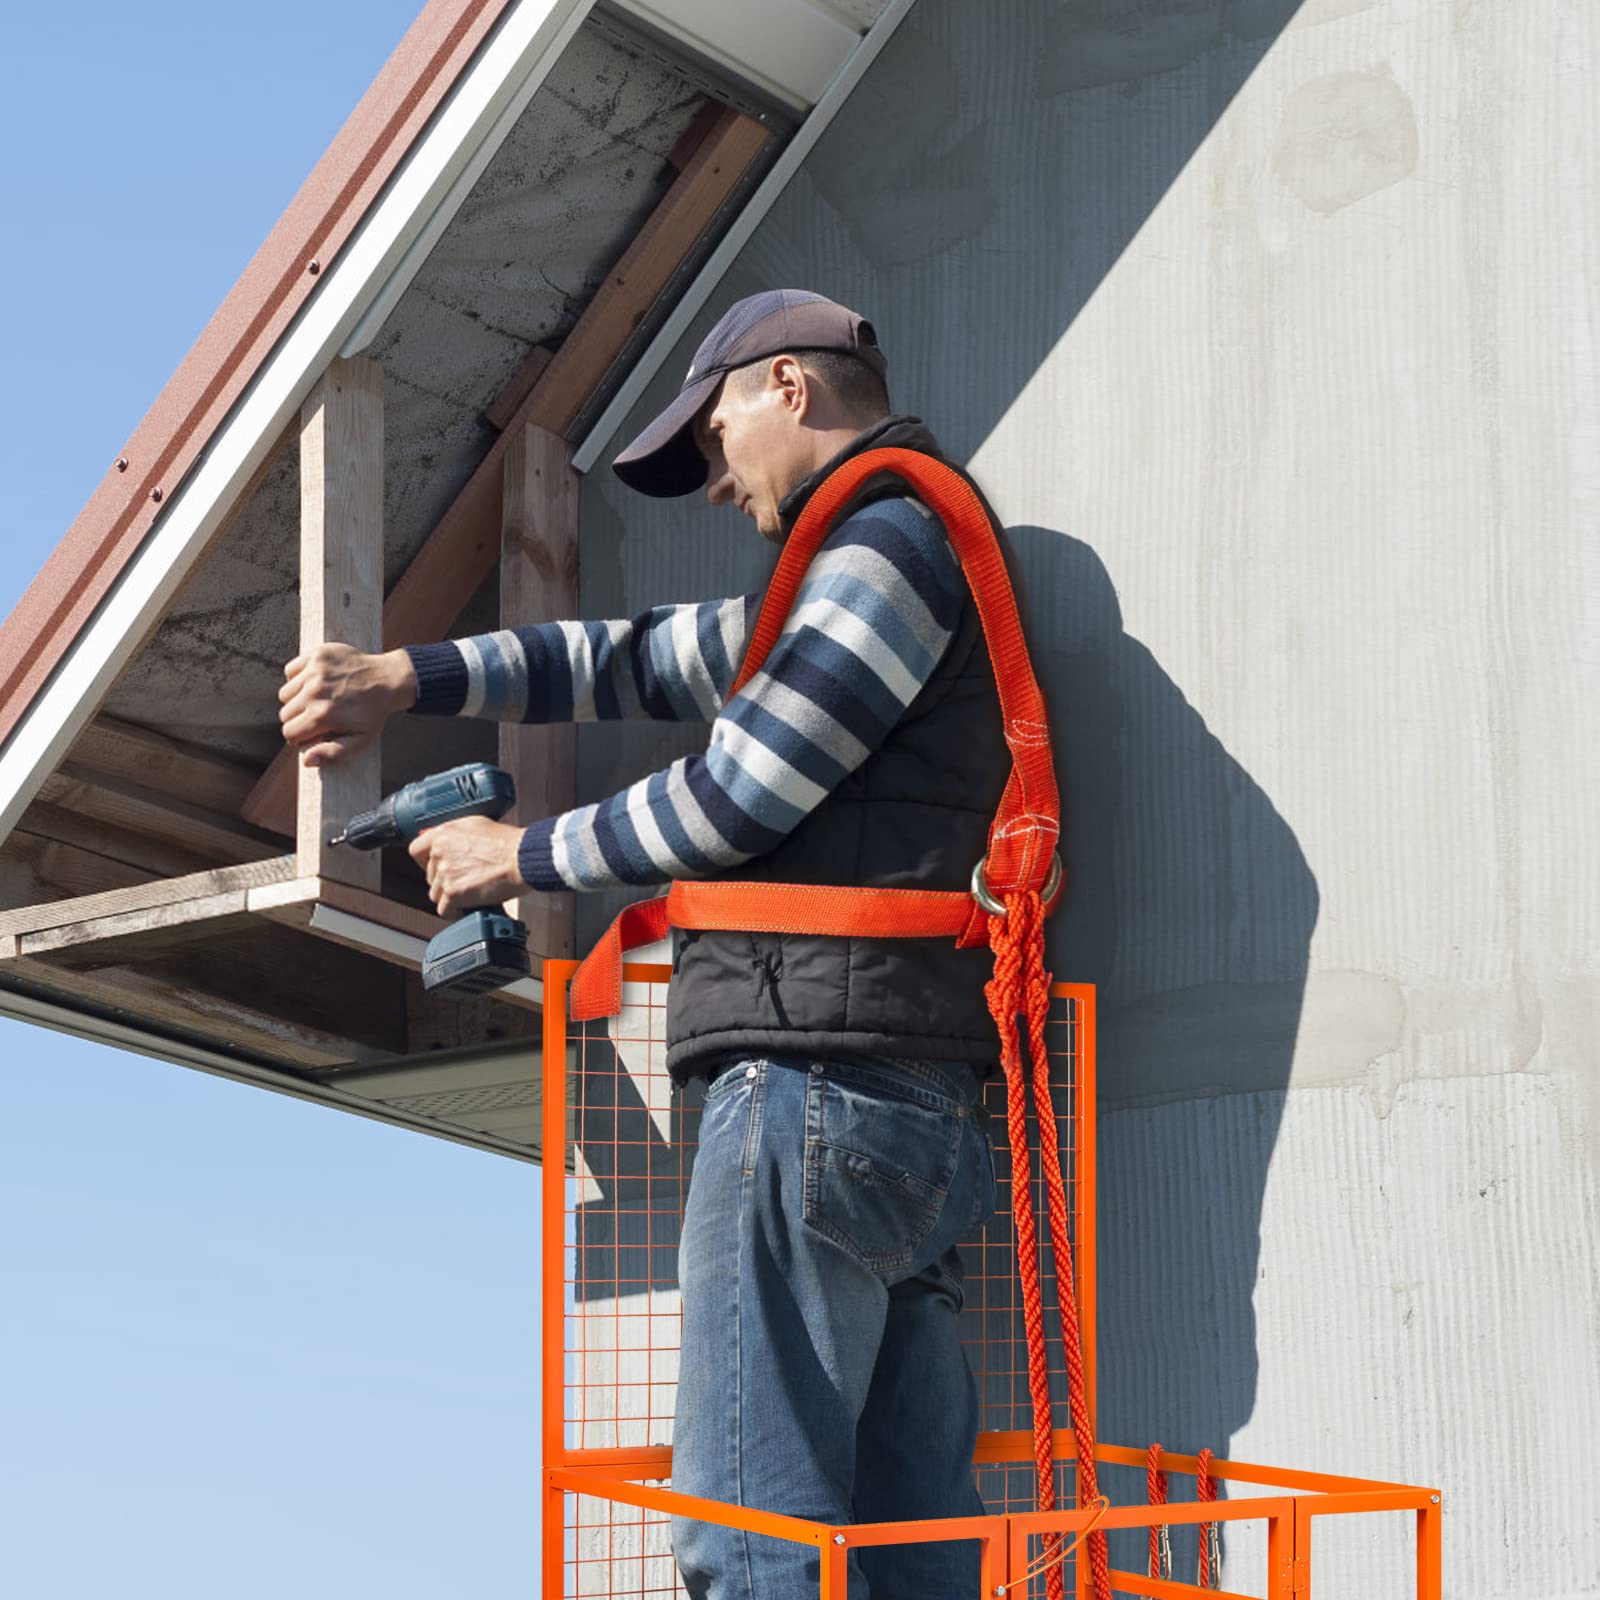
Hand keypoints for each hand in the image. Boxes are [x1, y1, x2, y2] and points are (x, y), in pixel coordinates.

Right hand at [279, 643, 416, 766]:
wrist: (388, 680)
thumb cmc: (372, 713)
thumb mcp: (360, 740)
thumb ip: (333, 753)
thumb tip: (306, 761)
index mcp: (322, 715)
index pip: (289, 732)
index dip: (299, 737)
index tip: (311, 733)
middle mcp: (314, 693)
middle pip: (285, 713)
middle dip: (298, 719)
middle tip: (317, 716)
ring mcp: (314, 672)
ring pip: (285, 693)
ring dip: (296, 698)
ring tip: (317, 699)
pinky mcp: (315, 655)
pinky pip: (290, 670)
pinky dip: (298, 677)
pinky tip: (315, 682)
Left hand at [408, 816, 526, 919]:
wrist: (521, 859)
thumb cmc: (508, 842)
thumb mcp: (477, 825)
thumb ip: (456, 832)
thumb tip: (448, 840)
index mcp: (442, 835)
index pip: (416, 850)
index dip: (425, 860)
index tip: (434, 864)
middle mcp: (439, 853)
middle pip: (429, 875)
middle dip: (444, 879)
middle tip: (463, 879)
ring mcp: (445, 874)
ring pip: (435, 894)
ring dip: (450, 896)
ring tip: (469, 893)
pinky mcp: (453, 893)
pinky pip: (444, 909)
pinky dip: (455, 911)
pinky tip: (467, 905)